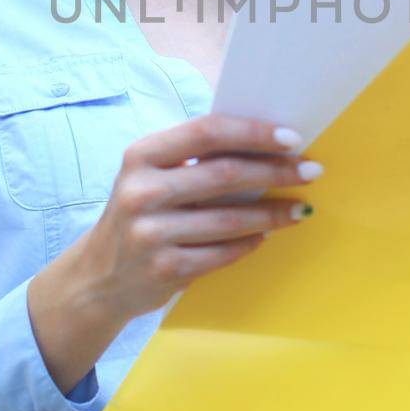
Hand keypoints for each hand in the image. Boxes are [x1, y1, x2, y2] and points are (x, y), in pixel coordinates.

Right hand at [74, 114, 320, 325]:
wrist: (98, 277)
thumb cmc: (140, 215)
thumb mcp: (152, 177)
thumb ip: (194, 159)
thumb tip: (267, 144)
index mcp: (142, 156)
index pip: (206, 133)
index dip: (254, 133)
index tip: (293, 138)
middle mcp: (141, 192)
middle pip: (224, 174)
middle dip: (276, 171)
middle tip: (311, 170)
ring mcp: (150, 234)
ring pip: (230, 219)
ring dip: (274, 213)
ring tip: (301, 208)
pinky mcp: (164, 269)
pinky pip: (223, 253)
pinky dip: (251, 242)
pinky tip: (267, 235)